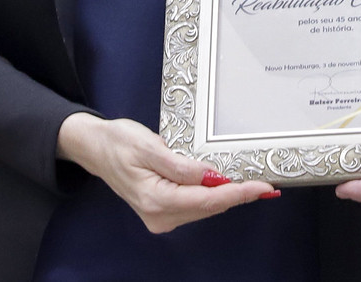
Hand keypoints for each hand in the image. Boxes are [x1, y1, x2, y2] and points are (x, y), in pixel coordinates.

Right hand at [57, 113, 277, 232]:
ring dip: (226, 196)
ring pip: (204, 208)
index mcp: (156, 200)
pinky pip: (195, 206)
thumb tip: (211, 176)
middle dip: (237, 195)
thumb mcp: (150, 146)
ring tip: (251, 185)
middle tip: (265, 185)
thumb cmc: (118, 142)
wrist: (95, 148)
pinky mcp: (162, 212)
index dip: (238, 194)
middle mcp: (159, 215)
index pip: (207, 200)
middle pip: (209, 207)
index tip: (262, 188)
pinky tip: (225, 186)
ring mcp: (160, 217)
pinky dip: (211, 196)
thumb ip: (181, 165)